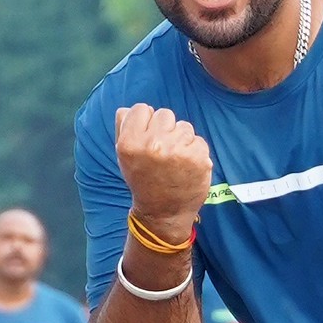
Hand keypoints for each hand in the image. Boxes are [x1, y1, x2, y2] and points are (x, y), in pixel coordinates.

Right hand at [115, 102, 213, 243]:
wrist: (163, 213)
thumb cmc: (143, 179)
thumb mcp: (123, 155)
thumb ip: (123, 127)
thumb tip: (129, 109)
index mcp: (130, 142)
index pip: (142, 109)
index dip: (145, 122)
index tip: (147, 138)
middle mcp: (153, 145)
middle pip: (164, 114)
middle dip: (165, 129)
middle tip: (162, 152)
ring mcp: (177, 151)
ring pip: (184, 126)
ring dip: (181, 139)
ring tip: (174, 160)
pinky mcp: (198, 158)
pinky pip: (198, 139)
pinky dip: (195, 151)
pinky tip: (187, 166)